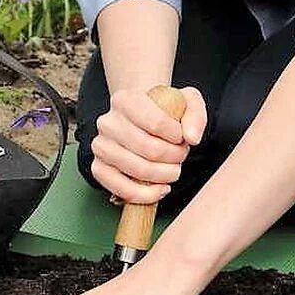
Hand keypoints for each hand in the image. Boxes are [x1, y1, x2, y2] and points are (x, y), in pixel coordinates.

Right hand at [90, 87, 205, 203]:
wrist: (140, 119)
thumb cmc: (162, 112)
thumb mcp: (185, 101)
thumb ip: (196, 115)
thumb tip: (192, 137)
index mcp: (125, 100)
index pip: (156, 123)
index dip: (177, 137)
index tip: (182, 138)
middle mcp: (108, 122)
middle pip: (150, 149)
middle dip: (174, 158)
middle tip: (180, 156)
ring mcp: (101, 146)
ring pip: (138, 170)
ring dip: (164, 176)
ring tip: (171, 170)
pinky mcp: (98, 168)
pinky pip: (121, 189)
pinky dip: (145, 195)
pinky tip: (160, 189)